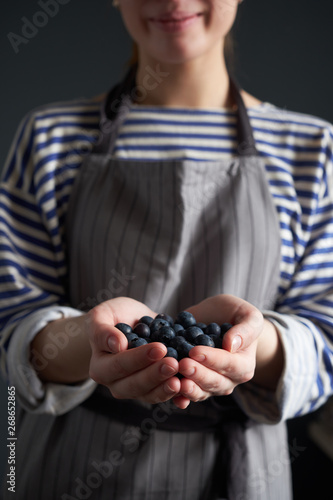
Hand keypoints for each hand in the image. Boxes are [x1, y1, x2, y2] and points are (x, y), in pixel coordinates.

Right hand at [87, 297, 180, 403]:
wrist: (130, 322)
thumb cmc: (113, 317)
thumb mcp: (102, 316)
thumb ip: (103, 331)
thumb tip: (117, 345)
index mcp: (100, 368)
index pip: (119, 366)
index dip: (139, 358)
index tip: (159, 348)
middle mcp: (115, 384)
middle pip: (134, 385)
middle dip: (155, 375)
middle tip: (174, 363)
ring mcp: (135, 389)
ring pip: (150, 394)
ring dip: (166, 387)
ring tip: (181, 378)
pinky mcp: (152, 389)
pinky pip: (162, 395)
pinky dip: (176, 395)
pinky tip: (187, 389)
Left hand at [174, 294, 263, 408]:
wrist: (216, 317)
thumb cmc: (235, 314)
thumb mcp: (247, 315)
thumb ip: (246, 329)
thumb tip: (231, 345)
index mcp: (244, 365)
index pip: (229, 364)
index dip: (212, 359)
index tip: (195, 351)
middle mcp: (229, 380)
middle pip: (214, 382)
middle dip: (197, 374)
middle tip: (183, 364)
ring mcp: (210, 385)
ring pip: (201, 392)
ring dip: (188, 388)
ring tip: (176, 381)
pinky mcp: (194, 384)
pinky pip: (186, 395)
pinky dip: (178, 396)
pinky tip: (170, 392)